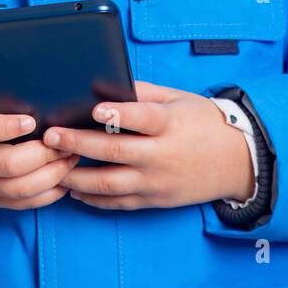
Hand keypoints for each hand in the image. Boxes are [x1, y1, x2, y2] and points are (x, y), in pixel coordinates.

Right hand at [0, 76, 80, 208]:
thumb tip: (39, 87)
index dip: (7, 126)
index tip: (33, 120)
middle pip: (8, 164)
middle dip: (44, 154)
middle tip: (67, 141)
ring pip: (20, 188)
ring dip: (52, 175)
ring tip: (72, 157)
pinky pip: (23, 204)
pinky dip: (48, 194)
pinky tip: (65, 178)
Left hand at [41, 80, 255, 209]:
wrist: (236, 161)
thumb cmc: (203, 123)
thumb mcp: (178, 99)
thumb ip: (142, 93)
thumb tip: (104, 84)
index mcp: (170, 124)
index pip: (142, 119)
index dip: (118, 114)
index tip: (94, 110)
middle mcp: (162, 156)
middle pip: (114, 152)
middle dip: (78, 144)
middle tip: (51, 136)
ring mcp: (157, 181)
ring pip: (110, 184)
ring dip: (76, 177)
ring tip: (53, 166)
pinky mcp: (155, 200)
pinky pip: (118, 203)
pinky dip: (92, 198)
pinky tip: (73, 189)